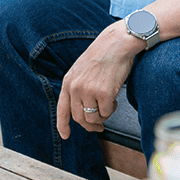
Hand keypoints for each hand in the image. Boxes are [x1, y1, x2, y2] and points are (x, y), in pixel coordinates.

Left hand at [56, 20, 135, 137]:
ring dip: (102, 117)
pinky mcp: (104, 93)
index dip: (63, 125)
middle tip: (99, 127)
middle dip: (89, 125)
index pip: (62, 109)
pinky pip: (106, 112)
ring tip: (109, 106)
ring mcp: (89, 91)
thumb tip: (82, 108)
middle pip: (79, 117)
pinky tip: (114, 101)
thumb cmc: (103, 54)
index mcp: (68, 82)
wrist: (117, 43)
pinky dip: (111, 110)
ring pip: (93, 117)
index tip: (66, 135)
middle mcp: (75, 88)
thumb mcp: (82, 69)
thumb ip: (78, 86)